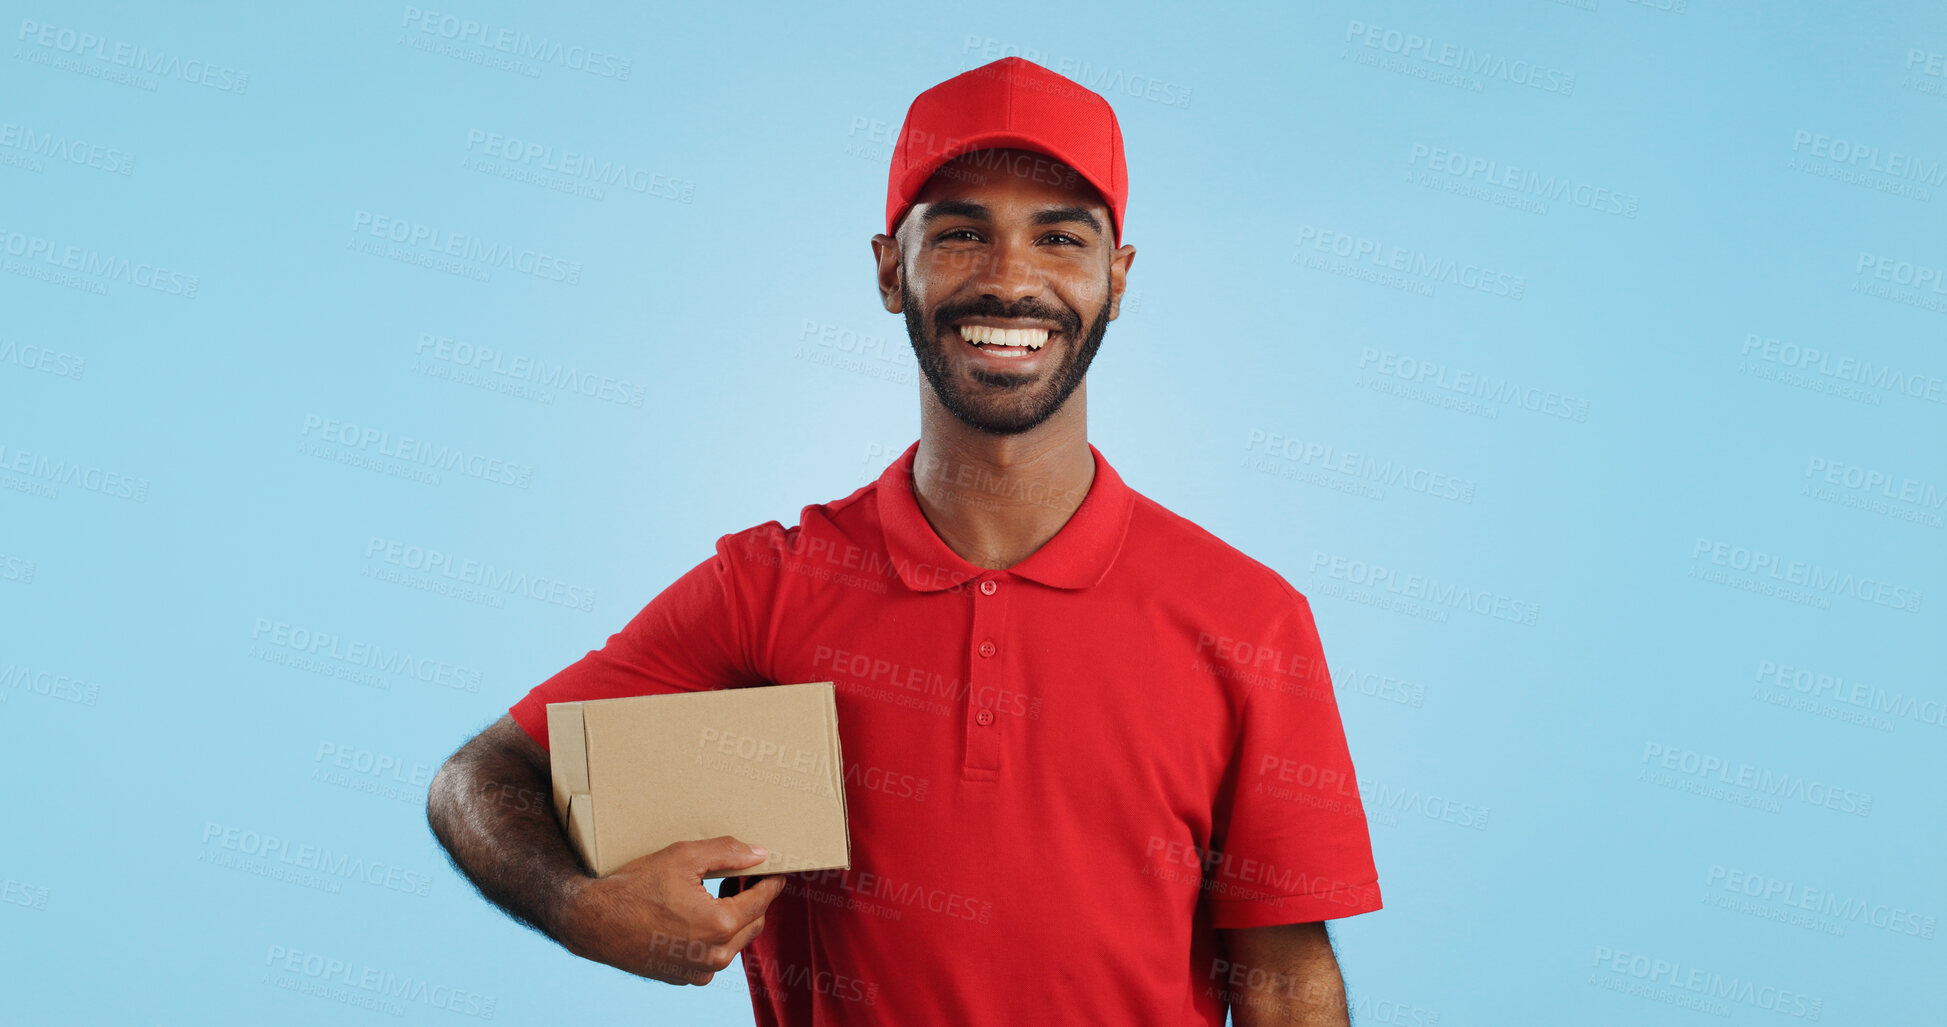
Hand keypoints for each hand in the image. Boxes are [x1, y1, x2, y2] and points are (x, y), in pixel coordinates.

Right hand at [555, 836, 785, 984]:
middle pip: (754, 924)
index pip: (761, 901)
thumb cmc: (635, 887)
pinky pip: (713, 957)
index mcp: (720, 925)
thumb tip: (760, 854)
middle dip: (755, 900)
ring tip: (722, 893)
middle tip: (747, 878)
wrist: (594, 922)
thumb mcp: (683, 857)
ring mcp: (700, 971)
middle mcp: (715, 955)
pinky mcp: (685, 979)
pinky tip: (699, 917)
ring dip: (736, 920)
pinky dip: (715, 939)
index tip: (776, 872)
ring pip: (735, 943)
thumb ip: (727, 853)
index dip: (772, 883)